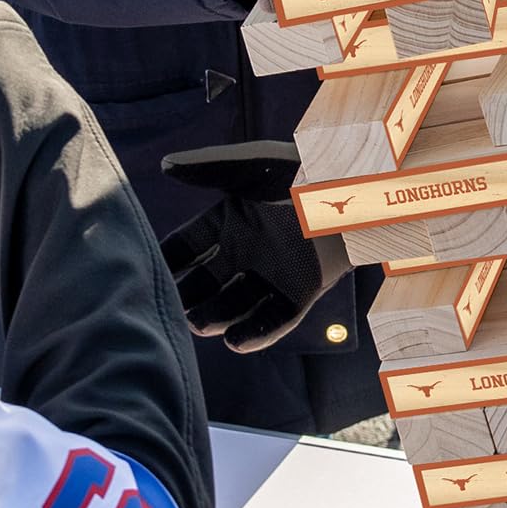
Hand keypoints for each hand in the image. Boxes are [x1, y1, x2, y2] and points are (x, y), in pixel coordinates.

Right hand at [159, 140, 350, 353]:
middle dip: (189, 296)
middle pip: (206, 282)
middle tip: (172, 307)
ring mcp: (272, 274)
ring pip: (236, 304)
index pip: (187, 247)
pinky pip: (274, 318)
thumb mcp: (254, 165)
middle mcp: (246, 250)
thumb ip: (211, 167)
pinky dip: (256, 332)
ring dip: (216, 317)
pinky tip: (235, 342)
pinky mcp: (301, 293)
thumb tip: (165, 165)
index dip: (168, 261)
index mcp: (228, 221)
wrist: (359, 184)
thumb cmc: (304, 165)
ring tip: (200, 325)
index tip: (147, 271)